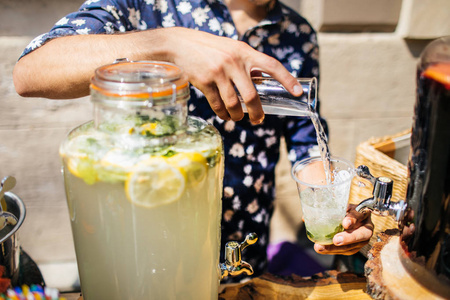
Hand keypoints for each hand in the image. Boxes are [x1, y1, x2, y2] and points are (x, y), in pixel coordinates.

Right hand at [169, 28, 302, 123]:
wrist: (181, 45)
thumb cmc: (211, 48)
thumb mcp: (232, 49)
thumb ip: (247, 63)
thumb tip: (261, 83)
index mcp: (245, 52)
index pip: (272, 66)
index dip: (287, 80)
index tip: (298, 93)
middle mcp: (234, 62)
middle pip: (252, 95)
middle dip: (258, 113)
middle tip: (259, 120)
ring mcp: (219, 72)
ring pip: (234, 104)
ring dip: (238, 116)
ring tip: (238, 118)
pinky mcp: (205, 81)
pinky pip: (218, 105)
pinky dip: (223, 114)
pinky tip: (225, 115)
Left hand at [313, 204, 373, 254]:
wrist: (353, 218)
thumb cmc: (344, 211)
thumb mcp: (339, 206)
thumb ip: (326, 210)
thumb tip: (305, 219)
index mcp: (363, 214)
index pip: (360, 215)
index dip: (353, 219)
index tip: (345, 223)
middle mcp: (367, 228)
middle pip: (361, 235)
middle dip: (348, 238)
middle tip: (335, 240)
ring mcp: (362, 240)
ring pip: (353, 246)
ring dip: (336, 248)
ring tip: (320, 247)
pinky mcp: (355, 248)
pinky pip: (346, 251)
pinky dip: (333, 250)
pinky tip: (323, 249)